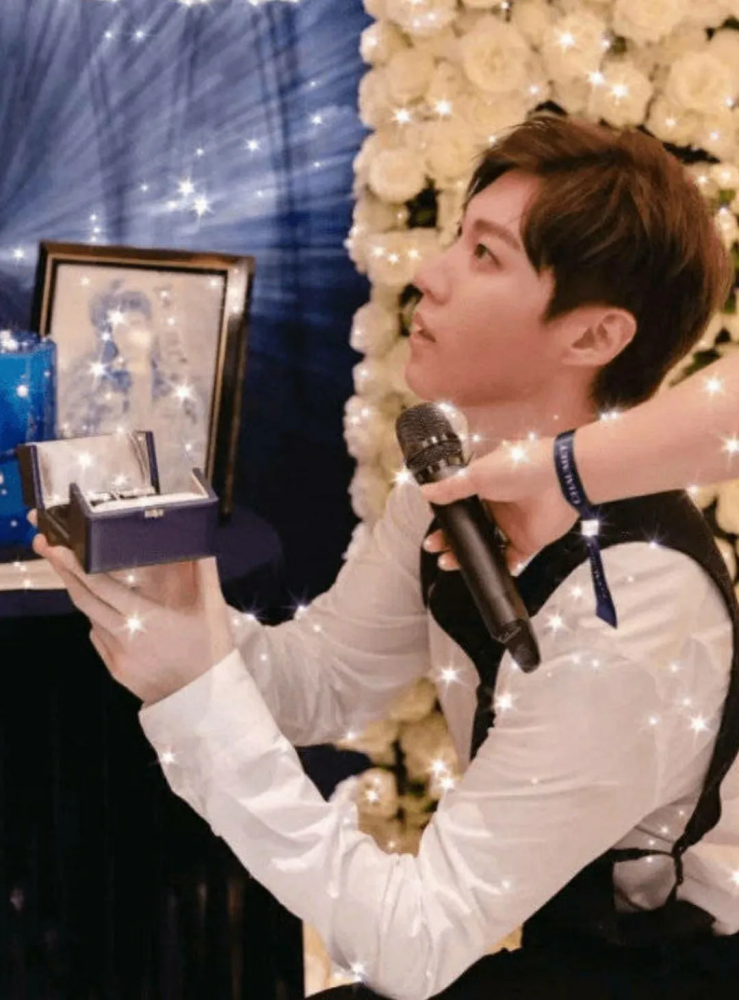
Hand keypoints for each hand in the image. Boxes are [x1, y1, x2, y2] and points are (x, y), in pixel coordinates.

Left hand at [31, 525, 234, 704]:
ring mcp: (116, 657)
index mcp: (147, 619)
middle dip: (66, 573)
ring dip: (84, 595)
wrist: (206, 702)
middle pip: (84, 600)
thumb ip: (205, 573)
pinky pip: (99, 637)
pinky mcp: (115, 670)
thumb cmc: (211, 652)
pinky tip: (109, 610)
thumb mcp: (213, 609)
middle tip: (52, 550)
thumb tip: (201, 543)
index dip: (78, 567)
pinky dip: (99, 619)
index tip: (60, 549)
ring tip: (80, 574)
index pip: (102, 588)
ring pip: (90, 618)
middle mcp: (125, 638)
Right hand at [419, 436, 577, 566]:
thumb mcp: (477, 474)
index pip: (461, 507)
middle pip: (470, 529)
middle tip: (434, 548)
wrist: (559, 478)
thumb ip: (450, 488)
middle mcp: (498, 506)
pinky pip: (511, 560)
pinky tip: (483, 571)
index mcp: (486, 487)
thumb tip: (425, 491)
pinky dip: (499, 568)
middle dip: (451, 541)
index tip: (432, 528)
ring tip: (448, 562)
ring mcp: (513, 525)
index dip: (446, 519)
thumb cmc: (521, 466)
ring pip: (485, 546)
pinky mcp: (528, 541)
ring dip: (468, 555)